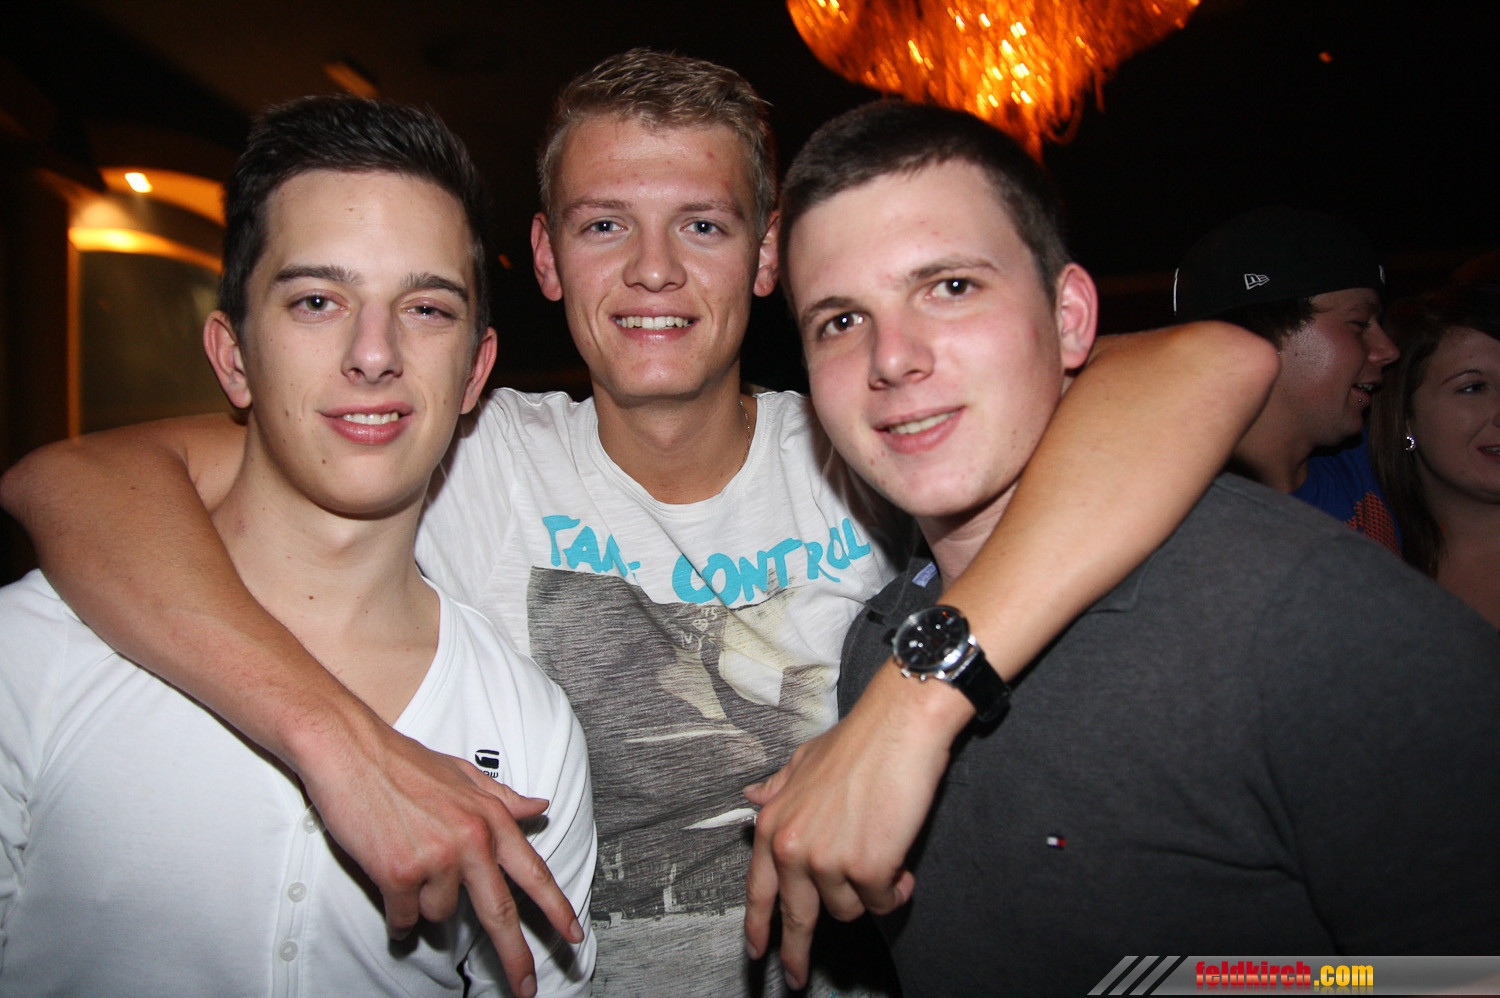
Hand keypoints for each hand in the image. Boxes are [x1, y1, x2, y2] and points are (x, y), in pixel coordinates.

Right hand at [295, 715, 583, 997]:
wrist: (349, 750)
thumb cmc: (402, 761)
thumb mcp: (463, 774)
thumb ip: (503, 797)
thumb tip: (539, 807)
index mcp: (491, 818)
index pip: (533, 873)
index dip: (557, 910)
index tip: (574, 937)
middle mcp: (471, 840)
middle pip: (501, 914)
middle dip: (516, 958)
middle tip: (527, 989)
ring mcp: (437, 858)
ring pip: (439, 914)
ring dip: (424, 901)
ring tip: (406, 862)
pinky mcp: (400, 873)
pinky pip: (404, 918)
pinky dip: (397, 913)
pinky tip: (387, 881)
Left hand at [742, 661, 969, 989]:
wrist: (898, 727)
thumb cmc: (857, 741)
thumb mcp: (803, 762)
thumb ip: (777, 789)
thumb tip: (752, 797)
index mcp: (774, 825)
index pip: (759, 890)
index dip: (758, 926)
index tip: (757, 953)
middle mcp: (794, 848)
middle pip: (797, 918)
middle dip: (796, 954)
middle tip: (797, 979)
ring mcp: (829, 860)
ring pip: (849, 909)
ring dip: (869, 892)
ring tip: (882, 855)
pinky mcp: (867, 868)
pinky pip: (883, 900)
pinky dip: (896, 887)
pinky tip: (901, 861)